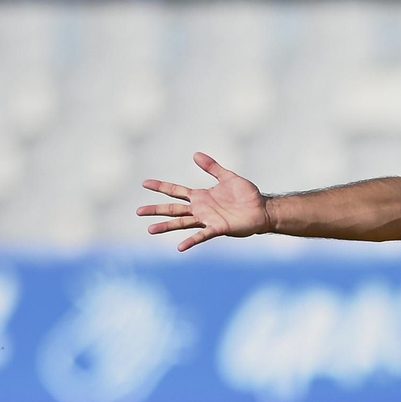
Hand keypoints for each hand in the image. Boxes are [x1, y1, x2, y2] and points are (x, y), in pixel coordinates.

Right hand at [137, 152, 271, 251]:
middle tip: (138, 211)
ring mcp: (207, 220)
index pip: (176, 191)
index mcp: (201, 196)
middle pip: (173, 209)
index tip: (144, 183)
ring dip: (166, 226)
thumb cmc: (246, 195)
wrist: (262, 210)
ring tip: (150, 230)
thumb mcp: (228, 177)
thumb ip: (212, 167)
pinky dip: (191, 241)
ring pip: (182, 223)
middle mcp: (200, 209)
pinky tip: (180, 247)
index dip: (161, 186)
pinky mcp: (218, 228)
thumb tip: (195, 154)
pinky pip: (201, 235)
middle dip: (156, 209)